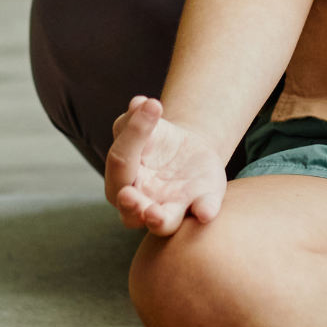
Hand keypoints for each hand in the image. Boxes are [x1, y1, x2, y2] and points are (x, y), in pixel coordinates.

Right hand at [105, 96, 228, 233]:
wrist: (186, 151)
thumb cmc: (154, 140)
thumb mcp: (143, 124)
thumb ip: (135, 118)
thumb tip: (138, 102)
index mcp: (121, 179)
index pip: (120, 161)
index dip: (132, 135)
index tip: (153, 104)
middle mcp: (142, 202)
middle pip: (129, 209)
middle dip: (129, 204)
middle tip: (128, 195)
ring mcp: (172, 207)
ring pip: (162, 224)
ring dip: (158, 220)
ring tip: (155, 214)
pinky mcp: (200, 204)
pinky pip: (201, 212)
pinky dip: (204, 211)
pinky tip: (205, 211)